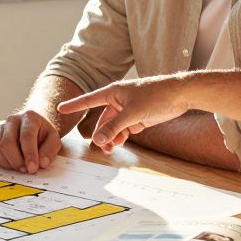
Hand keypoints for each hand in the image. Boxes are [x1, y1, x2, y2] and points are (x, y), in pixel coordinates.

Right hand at [0, 109, 61, 173]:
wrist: (34, 126)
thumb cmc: (43, 134)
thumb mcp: (54, 139)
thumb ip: (50, 150)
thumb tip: (41, 163)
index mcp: (29, 117)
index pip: (26, 136)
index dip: (29, 154)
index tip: (33, 169)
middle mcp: (12, 120)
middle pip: (7, 143)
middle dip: (16, 161)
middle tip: (26, 171)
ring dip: (8, 163)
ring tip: (20, 168)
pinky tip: (11, 163)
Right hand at [56, 75, 189, 152]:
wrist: (180, 94)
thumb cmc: (156, 95)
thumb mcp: (133, 114)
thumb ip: (114, 127)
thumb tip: (98, 140)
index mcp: (113, 92)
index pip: (88, 100)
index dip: (74, 105)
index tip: (60, 109)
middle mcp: (118, 100)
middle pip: (102, 120)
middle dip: (101, 134)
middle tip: (102, 148)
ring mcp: (128, 109)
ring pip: (113, 126)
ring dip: (111, 137)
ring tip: (111, 148)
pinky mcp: (138, 117)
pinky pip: (123, 129)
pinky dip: (120, 137)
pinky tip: (119, 144)